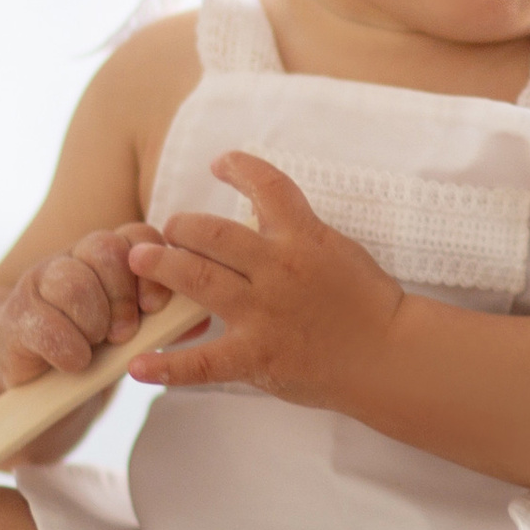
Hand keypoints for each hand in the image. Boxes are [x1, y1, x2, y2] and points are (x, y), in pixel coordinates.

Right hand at [0, 223, 172, 390]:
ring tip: (97, 346)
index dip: (152, 268)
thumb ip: (168, 320)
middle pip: (104, 249)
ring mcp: (41, 281)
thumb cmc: (98, 348)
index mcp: (112, 256)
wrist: (39, 377)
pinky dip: (68, 348)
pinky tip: (75, 362)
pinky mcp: (16, 314)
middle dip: (121, 296)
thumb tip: (203, 316)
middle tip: (124, 333)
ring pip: (73, 282)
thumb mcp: (138, 332)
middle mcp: (76, 258)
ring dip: (93, 322)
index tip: (155, 307)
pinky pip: (45, 322)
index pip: (139, 236)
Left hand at [125, 154, 403, 407]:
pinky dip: (167, 366)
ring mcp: (264, 313)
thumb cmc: (369, 302)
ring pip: (199, 281)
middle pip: (213, 234)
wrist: (391, 354)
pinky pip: (203, 362)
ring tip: (140, 261)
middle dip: (181, 227)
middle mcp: (278, 268)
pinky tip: (138, 365)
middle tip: (167, 231)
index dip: (239, 168)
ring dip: (162, 267)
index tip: (220, 164)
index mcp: (304, 237)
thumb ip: (298, 231)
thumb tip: (261, 208)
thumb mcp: (336, 249)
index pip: (267, 185)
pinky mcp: (257, 356)